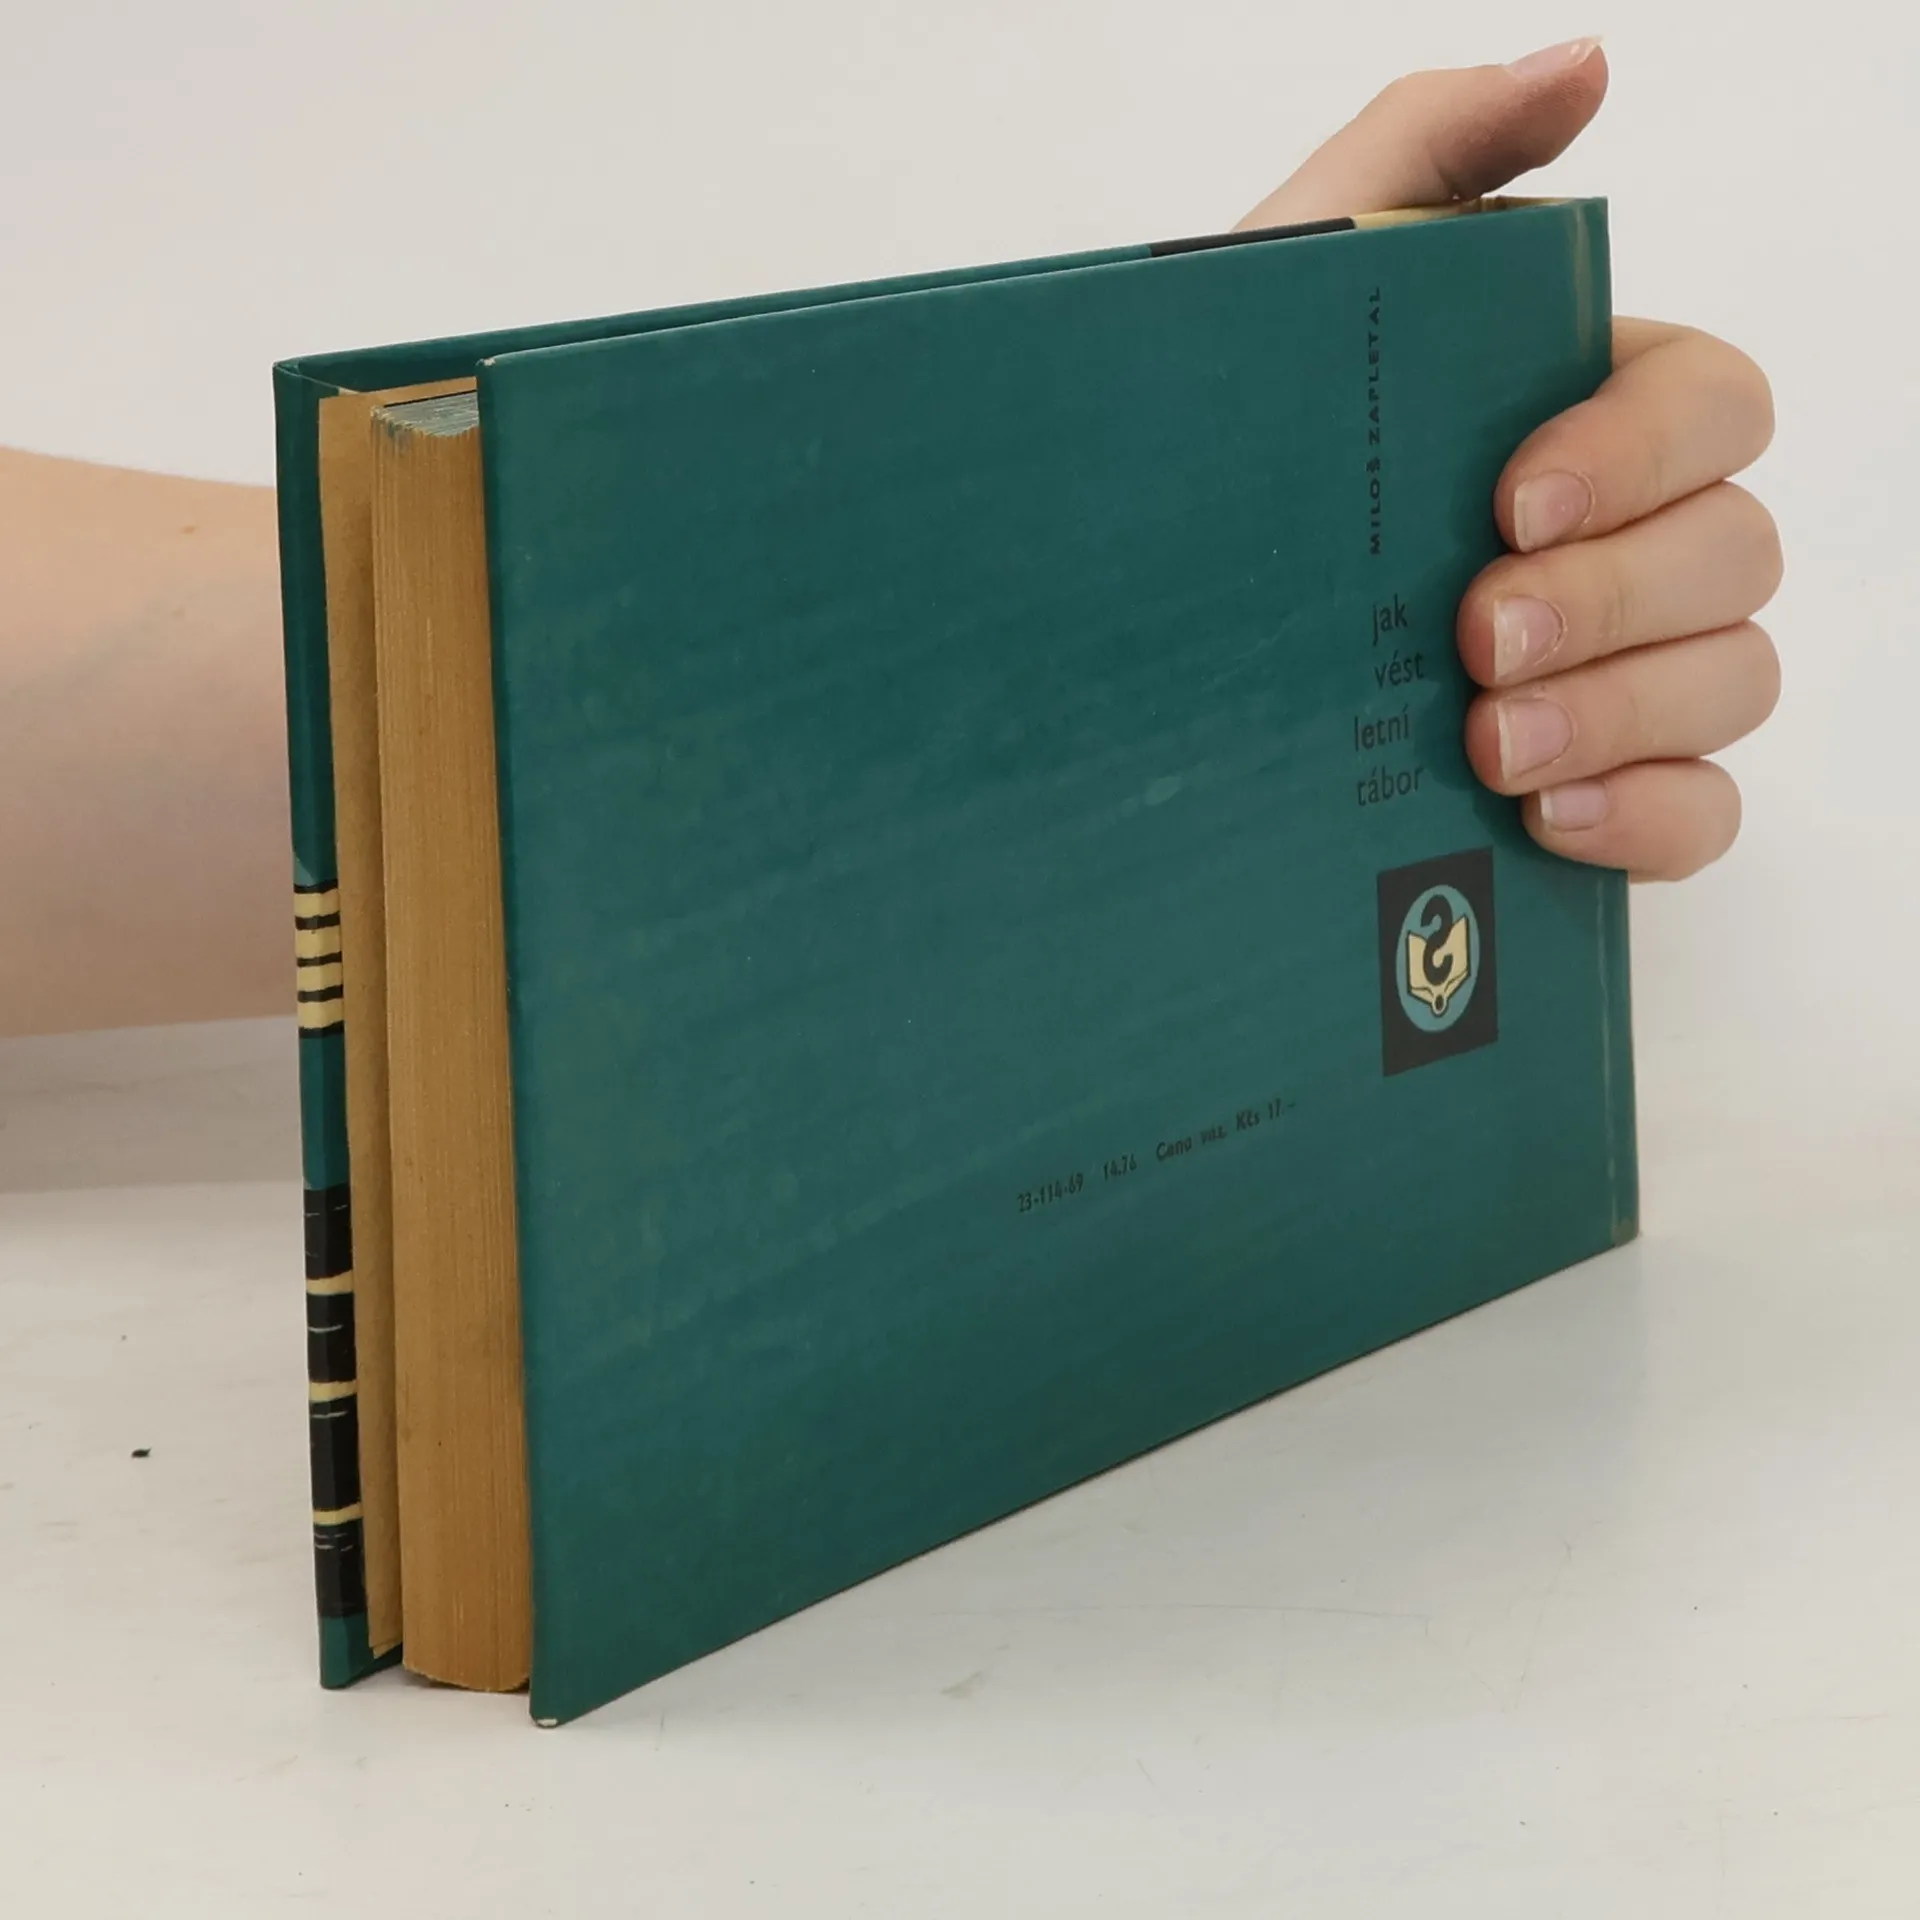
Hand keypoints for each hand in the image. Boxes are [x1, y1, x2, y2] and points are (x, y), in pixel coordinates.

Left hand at [1238, 38, 1781, 880]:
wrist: (1121, 638)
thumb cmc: (1219, 450)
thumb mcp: (1289, 286)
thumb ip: (1426, 153)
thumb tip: (1585, 66)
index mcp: (1576, 413)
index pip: (1711, 405)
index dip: (1642, 451)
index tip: (1509, 502)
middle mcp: (1622, 541)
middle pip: (1736, 552)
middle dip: (1615, 599)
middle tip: (1478, 640)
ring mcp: (1619, 675)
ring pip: (1733, 681)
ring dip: (1627, 712)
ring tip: (1490, 745)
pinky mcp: (1599, 792)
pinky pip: (1704, 815)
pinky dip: (1653, 816)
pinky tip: (1549, 819)